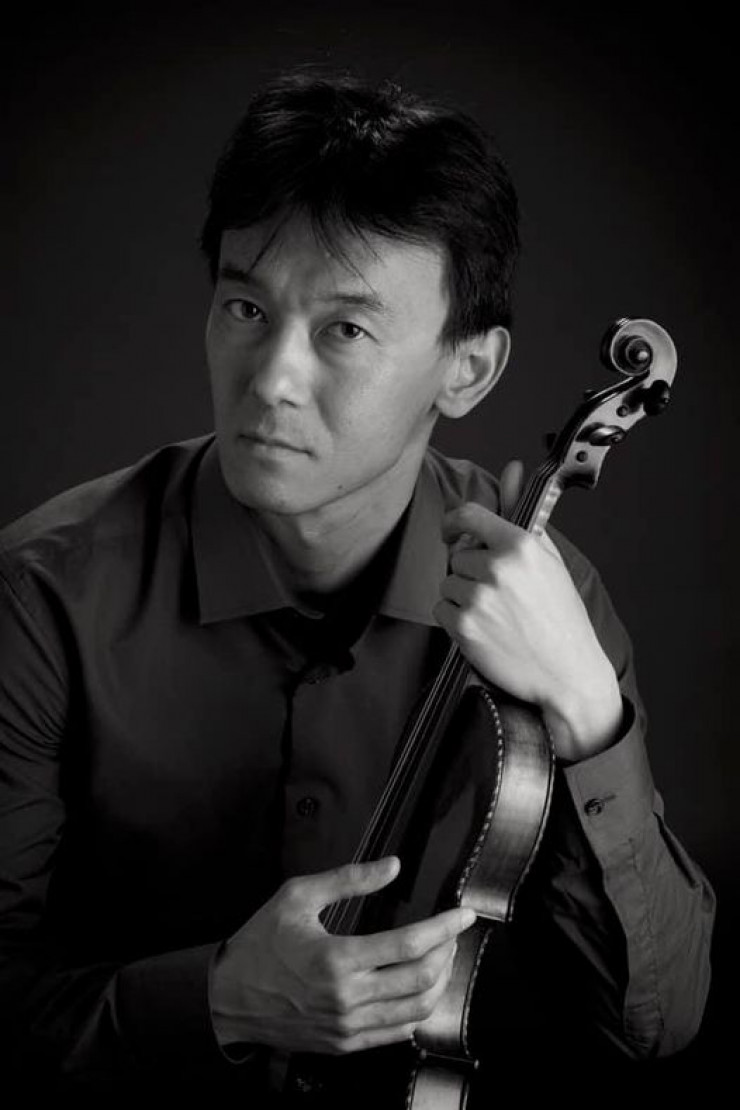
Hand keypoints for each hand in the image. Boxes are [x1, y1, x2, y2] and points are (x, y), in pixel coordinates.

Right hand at [209, 856, 475, 1054]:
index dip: (444, 928)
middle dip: (447, 952)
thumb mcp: (297, 897)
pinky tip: (420, 989)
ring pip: (416, 1011)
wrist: (226, 998)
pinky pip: (396, 1033)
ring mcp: (348, 1027)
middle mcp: (347, 998)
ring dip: (439, 982)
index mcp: (338, 959)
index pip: (409, 945)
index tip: (463, 914)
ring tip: (441, 957)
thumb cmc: (259, 944)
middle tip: (452, 932)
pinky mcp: (344, 1044)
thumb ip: (348, 879)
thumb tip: (392, 866)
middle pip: (421, 979)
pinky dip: (418, 1011)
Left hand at [433, 459, 622, 761]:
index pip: (469, 515)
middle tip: (500, 593)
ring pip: (448, 583)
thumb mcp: (547, 557)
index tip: (453, 532)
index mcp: (520, 545)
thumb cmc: (560, 613)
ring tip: (496, 613)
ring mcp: (478, 599)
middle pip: (457, 556)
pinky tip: (485, 628)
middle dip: (471, 571)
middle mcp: (497, 568)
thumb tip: (511, 469)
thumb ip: (520, 511)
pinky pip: (442, 609)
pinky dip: (456, 619)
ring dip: (463, 596)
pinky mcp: (464, 628)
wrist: (567, 672)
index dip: (455, 522)